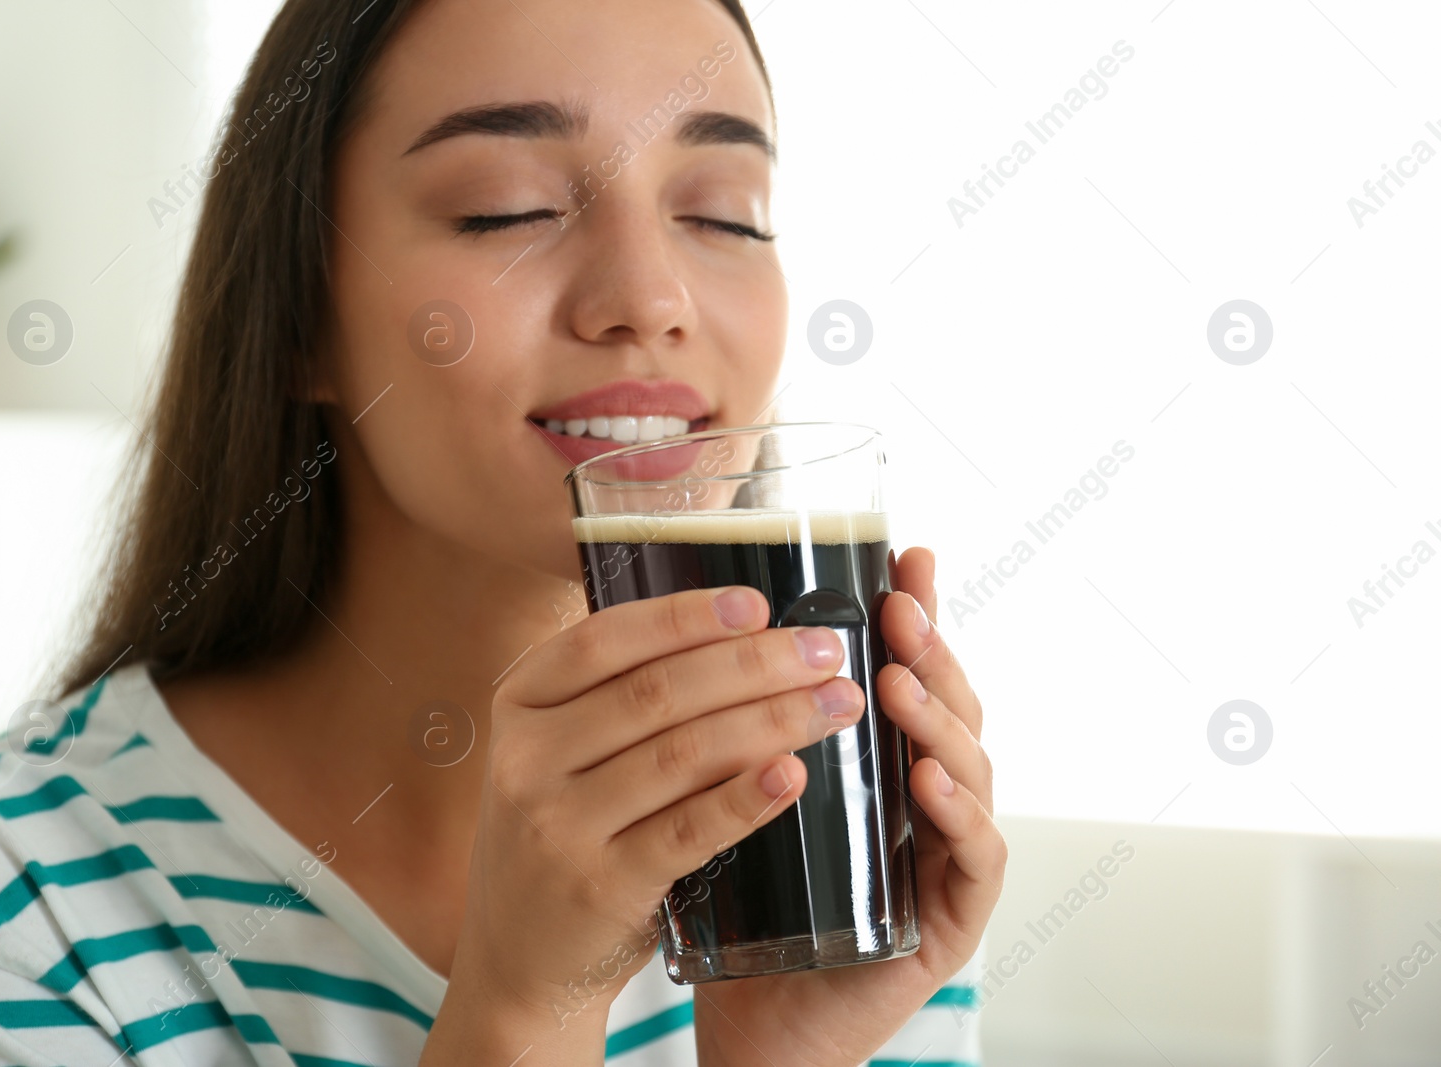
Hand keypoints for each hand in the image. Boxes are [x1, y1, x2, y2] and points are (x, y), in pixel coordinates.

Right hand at [437, 584, 861, 1059]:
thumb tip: (739, 631)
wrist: (518, 959)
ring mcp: (558, 825)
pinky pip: (689, 830)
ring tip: (835, 703)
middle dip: (754, 664)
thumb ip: (616, 694)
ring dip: (772, 721)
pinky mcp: (600, 885)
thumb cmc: (561, 833)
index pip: (606, 640)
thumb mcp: (557, 751)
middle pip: (656, 692)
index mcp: (519, 702)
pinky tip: (794, 774)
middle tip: (826, 651)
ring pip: (682, 754)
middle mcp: (526, 758)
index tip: (757, 604)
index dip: (685, 616)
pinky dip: (746, 798)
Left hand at [693, 546, 1005, 1066]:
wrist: (754, 1021)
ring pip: (970, 769)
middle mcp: (922, 798)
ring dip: (938, 719)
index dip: (915, 614)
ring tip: (899, 681)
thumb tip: (689, 631)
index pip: (908, 672)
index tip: (904, 555)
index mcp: (877, 762)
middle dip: (929, 649)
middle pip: (948, 706)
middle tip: (900, 605)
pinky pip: (975, 859)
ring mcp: (944, 857)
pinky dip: (959, 814)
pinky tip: (928, 780)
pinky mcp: (951, 921)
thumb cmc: (743, 907)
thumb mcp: (734, 794)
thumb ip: (737, 725)